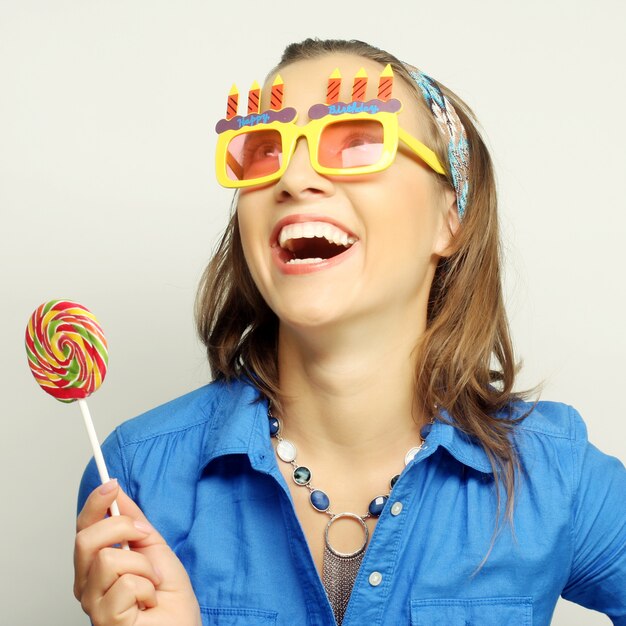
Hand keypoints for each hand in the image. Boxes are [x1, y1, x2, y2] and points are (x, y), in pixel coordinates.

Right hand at [74, 480, 201, 625]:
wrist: (182, 625)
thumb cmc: (169, 595)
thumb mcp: (155, 546)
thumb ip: (134, 521)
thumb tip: (117, 493)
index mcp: (96, 565)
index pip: (84, 528)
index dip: (95, 503)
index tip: (111, 484)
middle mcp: (88, 584)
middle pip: (86, 539)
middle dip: (122, 528)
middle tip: (144, 539)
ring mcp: (93, 604)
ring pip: (108, 559)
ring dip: (143, 566)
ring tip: (151, 583)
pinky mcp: (105, 620)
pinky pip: (126, 584)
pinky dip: (147, 588)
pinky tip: (148, 602)